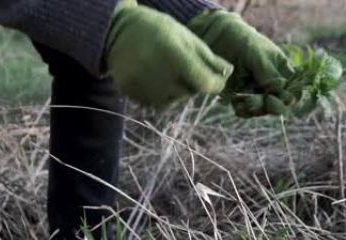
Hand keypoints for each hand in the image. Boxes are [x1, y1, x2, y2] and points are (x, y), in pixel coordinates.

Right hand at [106, 0, 233, 107]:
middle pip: (190, 92)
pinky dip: (159, 94)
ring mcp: (143, 87)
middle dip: (192, 82)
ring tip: (166, 70)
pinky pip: (155, 103)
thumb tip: (228, 73)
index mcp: (175, 56)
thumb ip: (208, 57)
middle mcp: (159, 75)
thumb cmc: (159, 30)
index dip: (215, 84)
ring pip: (173, 101)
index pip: (205, 83)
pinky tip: (153, 77)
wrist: (118, 32)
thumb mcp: (187, 37)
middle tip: (181, 65)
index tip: (215, 79)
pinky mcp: (132, 94)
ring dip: (176, 90)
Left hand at [188, 10, 295, 116]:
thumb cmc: (243, 42)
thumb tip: (283, 93)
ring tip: (244, 103)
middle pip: (279, 105)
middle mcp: (271, 84)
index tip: (273, 98)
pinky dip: (242, 111)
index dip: (287, 100)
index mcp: (282, 72)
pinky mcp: (240, 97)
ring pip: (262, 110)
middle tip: (254, 103)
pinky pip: (245, 111)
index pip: (293, 92)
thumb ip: (270, 74)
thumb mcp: (259, 55)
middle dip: (269, 107)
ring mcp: (256, 91)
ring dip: (255, 110)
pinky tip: (236, 105)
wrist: (218, 39)